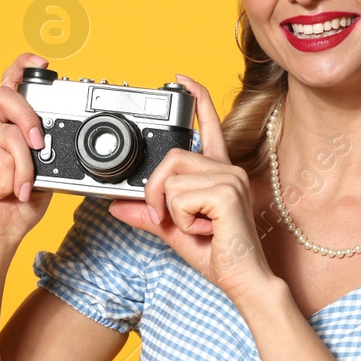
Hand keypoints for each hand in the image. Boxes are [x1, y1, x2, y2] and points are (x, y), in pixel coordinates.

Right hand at [0, 52, 55, 246]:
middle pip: (8, 95)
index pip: (12, 86)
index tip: (42, 62)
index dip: (23, 67)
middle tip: (40, 144)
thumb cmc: (19, 203)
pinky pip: (2, 154)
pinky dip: (11, 177)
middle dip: (29, 117)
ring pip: (12, 134)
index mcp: (9, 125)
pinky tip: (3, 190)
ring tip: (21, 187)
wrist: (0, 231)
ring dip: (25, 167)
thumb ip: (47, 148)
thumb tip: (49, 137)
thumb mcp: (45, 171)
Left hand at [106, 74, 277, 307]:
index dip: (196, 100)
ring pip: (172, 178)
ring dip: (171, 210)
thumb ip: (148, 214)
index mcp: (218, 173)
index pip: (209, 126)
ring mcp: (229, 179)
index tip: (182, 80)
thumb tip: (116, 206)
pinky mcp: (226, 193)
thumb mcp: (173, 231)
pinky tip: (205, 230)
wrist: (244, 281)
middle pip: (172, 156)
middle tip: (167, 217)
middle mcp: (227, 170)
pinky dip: (180, 221)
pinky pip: (179, 197)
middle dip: (156, 190)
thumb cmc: (219, 256)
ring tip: (195, 226)